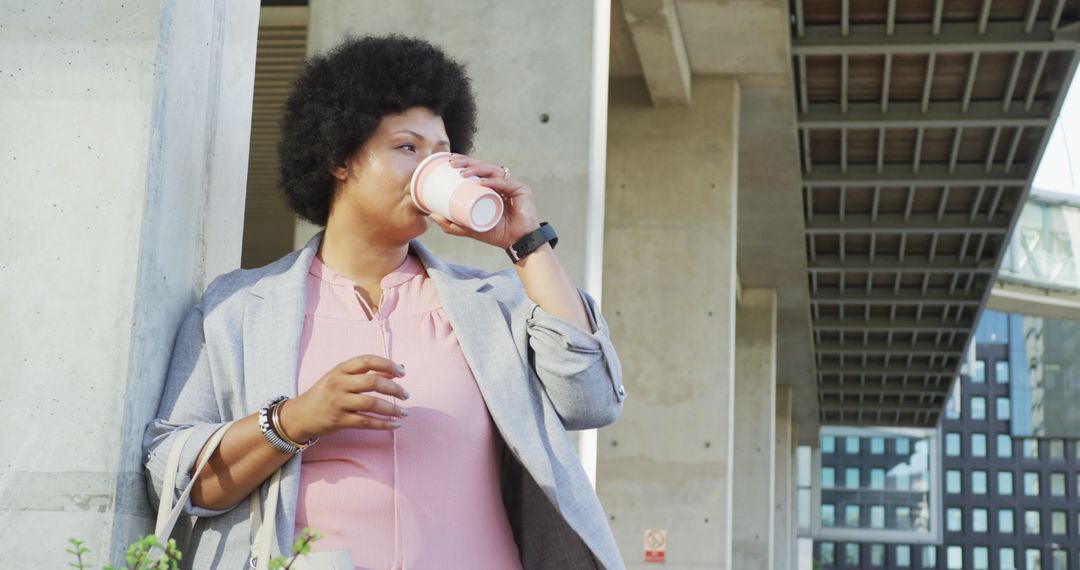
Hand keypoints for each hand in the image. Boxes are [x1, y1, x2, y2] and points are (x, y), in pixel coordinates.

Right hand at [278, 355, 409, 440]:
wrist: (300, 415)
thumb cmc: (325, 393)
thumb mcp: (341, 377)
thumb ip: (366, 373)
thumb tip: (397, 371)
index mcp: (340, 369)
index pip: (367, 360)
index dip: (387, 364)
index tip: (402, 373)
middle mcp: (339, 383)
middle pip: (372, 382)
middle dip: (394, 389)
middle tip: (406, 395)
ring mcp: (338, 402)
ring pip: (371, 404)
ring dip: (392, 409)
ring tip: (404, 413)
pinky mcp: (338, 420)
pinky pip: (365, 422)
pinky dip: (383, 424)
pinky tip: (395, 425)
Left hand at [429, 154, 540, 248]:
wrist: (516, 243)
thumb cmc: (495, 233)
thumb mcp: (468, 228)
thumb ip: (450, 224)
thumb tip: (430, 214)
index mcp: (489, 186)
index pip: (476, 169)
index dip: (463, 162)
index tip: (448, 161)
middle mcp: (500, 182)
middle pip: (482, 166)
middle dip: (466, 161)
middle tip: (452, 164)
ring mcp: (511, 184)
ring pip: (492, 170)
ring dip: (477, 169)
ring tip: (463, 173)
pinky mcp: (521, 189)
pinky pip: (505, 183)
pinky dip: (493, 182)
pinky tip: (481, 182)